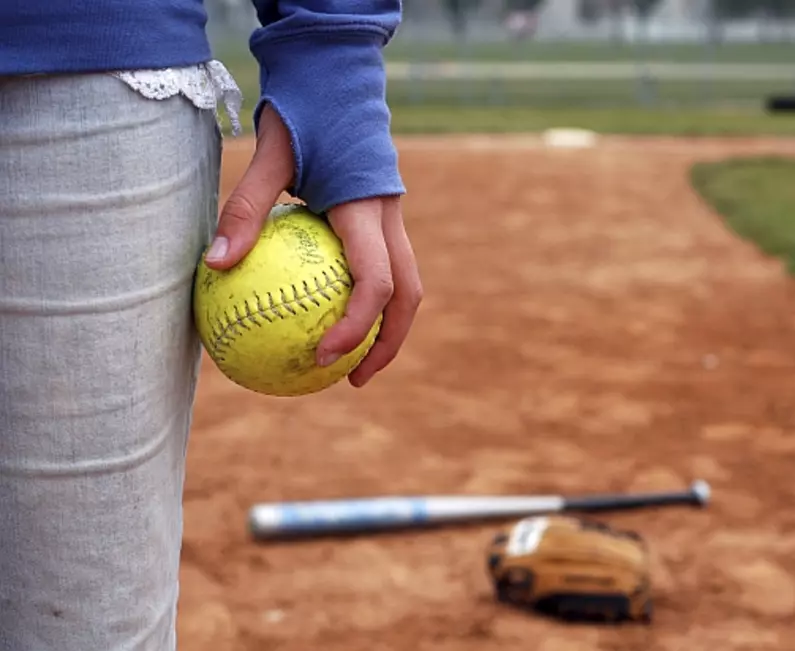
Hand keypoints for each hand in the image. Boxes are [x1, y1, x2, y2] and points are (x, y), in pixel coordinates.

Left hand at [204, 105, 421, 387]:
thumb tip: (214, 265)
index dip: (356, 327)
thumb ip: (245, 210)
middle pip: (409, 295)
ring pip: (407, 285)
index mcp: (367, 210)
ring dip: (387, 327)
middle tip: (352, 379)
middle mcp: (390, 219)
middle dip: (388, 343)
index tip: (323, 357)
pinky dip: (371, 301)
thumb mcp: (268, 155)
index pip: (376, 282)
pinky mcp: (383, 219)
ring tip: (351, 362)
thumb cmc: (303, 114)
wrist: (338, 79)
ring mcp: (393, 219)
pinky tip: (332, 316)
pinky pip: (386, 268)